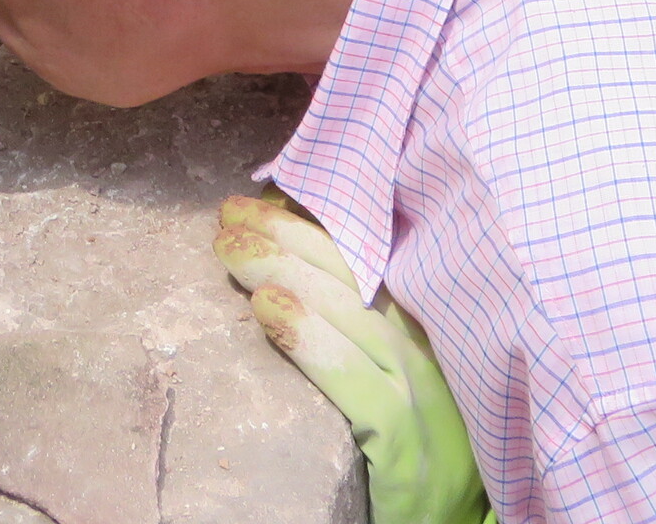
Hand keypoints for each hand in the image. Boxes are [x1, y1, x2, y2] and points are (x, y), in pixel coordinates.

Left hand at [215, 193, 491, 523]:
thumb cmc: (407, 451)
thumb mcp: (388, 379)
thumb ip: (354, 329)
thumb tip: (281, 271)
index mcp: (422, 333)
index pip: (366, 262)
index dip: (308, 227)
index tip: (252, 204)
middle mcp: (428, 357)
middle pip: (356, 279)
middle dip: (288, 237)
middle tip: (228, 217)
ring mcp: (423, 401)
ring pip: (355, 320)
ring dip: (288, 273)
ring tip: (233, 249)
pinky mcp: (409, 450)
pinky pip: (361, 389)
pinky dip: (313, 343)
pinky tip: (268, 312)